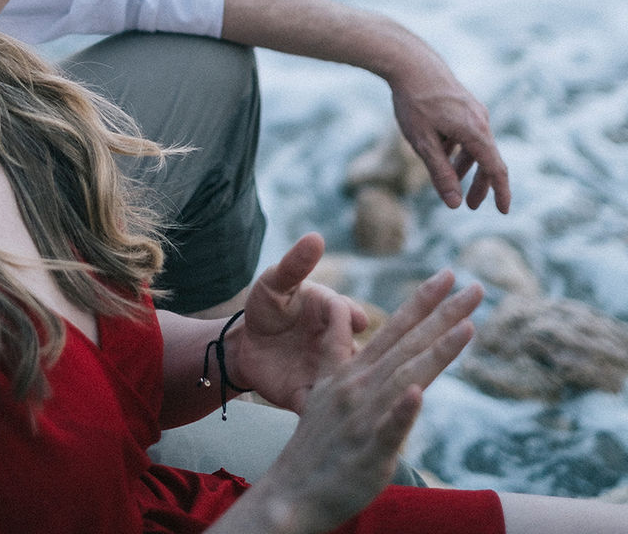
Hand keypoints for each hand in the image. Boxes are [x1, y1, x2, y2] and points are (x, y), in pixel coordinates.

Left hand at [225, 234, 367, 412]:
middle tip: (374, 365)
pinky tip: (332, 428)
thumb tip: (316, 237)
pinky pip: (324, 412)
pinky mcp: (310, 397)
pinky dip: (330, 420)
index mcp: (332, 313)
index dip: (351, 317)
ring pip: (349, 387)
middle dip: (373, 360)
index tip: (356, 320)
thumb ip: (295, 264)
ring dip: (356, 395)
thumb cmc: (267, 306)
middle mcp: (338, 345)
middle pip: (360, 354)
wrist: (246, 346)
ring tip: (362, 401)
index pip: (348, 314)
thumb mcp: (275, 282)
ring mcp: (326, 373)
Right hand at [265, 268, 482, 533]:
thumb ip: (334, 345)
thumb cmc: (315, 442)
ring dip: (435, 352)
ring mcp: (364, 417)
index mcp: (355, 371)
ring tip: (466, 327)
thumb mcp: (323, 385)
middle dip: (443, 314)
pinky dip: (401, 411)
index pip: (395, 328)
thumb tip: (337, 305)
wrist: (291, 491)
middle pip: (409, 344)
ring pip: (406, 377)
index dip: (423, 301)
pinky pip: (387, 429)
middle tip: (474, 287)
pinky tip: (417, 394)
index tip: (449, 274)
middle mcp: (362, 386)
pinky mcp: (367, 452)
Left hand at [390, 60, 510, 212]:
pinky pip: (467, 131)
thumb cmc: (414, 102)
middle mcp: (480, 120)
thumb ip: (440, 174)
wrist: (409, 61)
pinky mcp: (464, 102)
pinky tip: (441, 149)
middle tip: (471, 205)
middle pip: (487, 159)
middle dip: (479, 184)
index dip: (500, 192)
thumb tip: (455, 204)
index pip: (496, 169)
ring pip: (475, 144)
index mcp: (475, 131)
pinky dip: (458, 146)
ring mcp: (473, 109)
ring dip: (466, 165)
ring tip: (449, 178)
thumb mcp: (423, 143)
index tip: (504, 211)